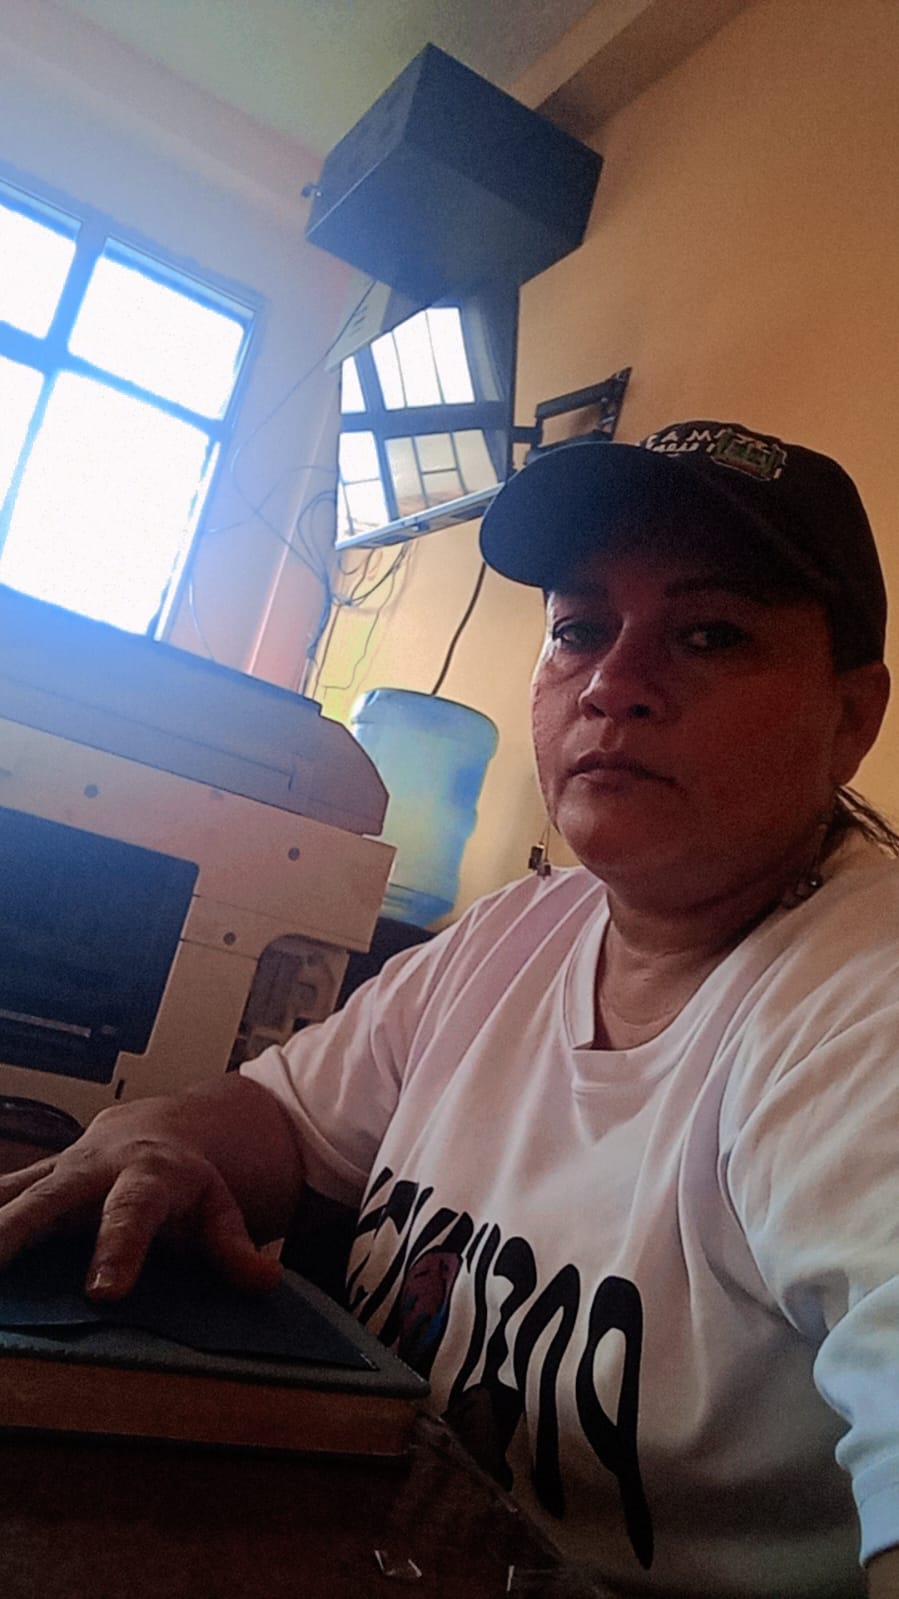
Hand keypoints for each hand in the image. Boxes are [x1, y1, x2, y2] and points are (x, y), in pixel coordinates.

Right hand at [0, 1092, 285, 1300]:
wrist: (158, 1131)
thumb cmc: (189, 1181)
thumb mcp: (223, 1206)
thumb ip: (235, 1245)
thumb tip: (264, 1282)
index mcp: (147, 1176)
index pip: (132, 1214)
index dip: (117, 1250)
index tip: (102, 1292)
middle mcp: (92, 1170)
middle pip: (46, 1200)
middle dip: (13, 1233)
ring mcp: (53, 1174)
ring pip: (7, 1194)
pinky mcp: (29, 1183)